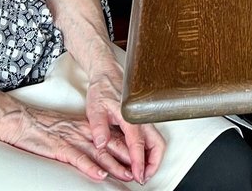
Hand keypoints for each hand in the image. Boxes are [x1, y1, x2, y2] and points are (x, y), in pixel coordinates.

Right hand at [0, 100, 155, 183]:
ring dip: (114, 166)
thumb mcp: (71, 127)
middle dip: (127, 158)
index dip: (129, 148)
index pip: (114, 137)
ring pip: (99, 153)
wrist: (22, 120)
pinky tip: (99, 175)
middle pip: (111, 145)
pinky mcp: (60, 147)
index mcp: (88, 126)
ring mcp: (73, 139)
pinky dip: (90, 167)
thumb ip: (88, 136)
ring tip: (127, 175)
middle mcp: (84, 131)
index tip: (139, 158)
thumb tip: (102, 148)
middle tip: (140, 170)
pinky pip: (78, 158)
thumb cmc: (44, 126)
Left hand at [83, 63, 164, 183]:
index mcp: (130, 116)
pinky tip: (140, 158)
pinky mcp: (142, 120)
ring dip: (153, 158)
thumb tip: (101, 143)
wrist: (107, 74)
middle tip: (143, 177)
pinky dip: (150, 151)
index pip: (138, 143)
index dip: (139, 161)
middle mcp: (141, 118)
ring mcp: (143, 119)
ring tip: (142, 171)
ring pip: (157, 141)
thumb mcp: (95, 108)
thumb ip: (98, 127)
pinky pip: (151, 138)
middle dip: (153, 163)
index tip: (138, 175)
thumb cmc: (102, 89)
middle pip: (157, 144)